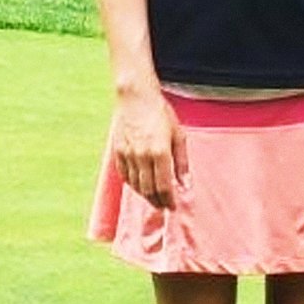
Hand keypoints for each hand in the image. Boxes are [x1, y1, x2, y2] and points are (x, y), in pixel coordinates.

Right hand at [106, 86, 186, 208]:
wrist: (135, 97)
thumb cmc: (160, 113)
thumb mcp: (178, 134)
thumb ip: (181, 161)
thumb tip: (185, 183)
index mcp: (160, 151)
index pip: (164, 185)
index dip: (169, 199)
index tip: (173, 206)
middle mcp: (142, 156)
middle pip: (148, 189)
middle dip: (157, 201)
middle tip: (163, 205)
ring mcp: (128, 154)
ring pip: (135, 184)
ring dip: (145, 195)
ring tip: (153, 198)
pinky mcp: (118, 151)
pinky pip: (124, 175)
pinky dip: (132, 184)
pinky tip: (139, 185)